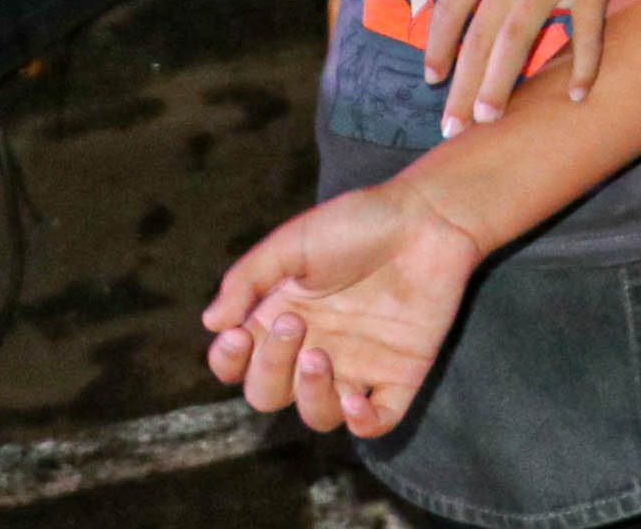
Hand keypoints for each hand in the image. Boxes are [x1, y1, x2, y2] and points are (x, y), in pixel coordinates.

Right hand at [202, 180, 485, 436]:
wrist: (429, 216)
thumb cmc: (359, 222)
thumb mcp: (293, 242)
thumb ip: (249, 279)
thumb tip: (211, 323)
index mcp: (281, 320)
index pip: (238, 365)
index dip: (228, 361)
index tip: (237, 334)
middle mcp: (314, 349)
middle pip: (269, 393)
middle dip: (270, 367)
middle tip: (294, 323)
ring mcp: (357, 365)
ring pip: (318, 414)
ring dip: (309, 396)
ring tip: (320, 355)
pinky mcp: (400, 372)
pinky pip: (378, 421)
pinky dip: (363, 423)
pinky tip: (356, 398)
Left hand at [421, 0, 640, 133]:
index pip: (448, 10)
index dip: (437, 48)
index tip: (431, 79)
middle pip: (477, 38)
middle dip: (461, 86)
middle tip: (454, 128)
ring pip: (516, 41)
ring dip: (500, 84)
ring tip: (489, 118)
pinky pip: (585, 32)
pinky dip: (583, 65)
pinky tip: (576, 94)